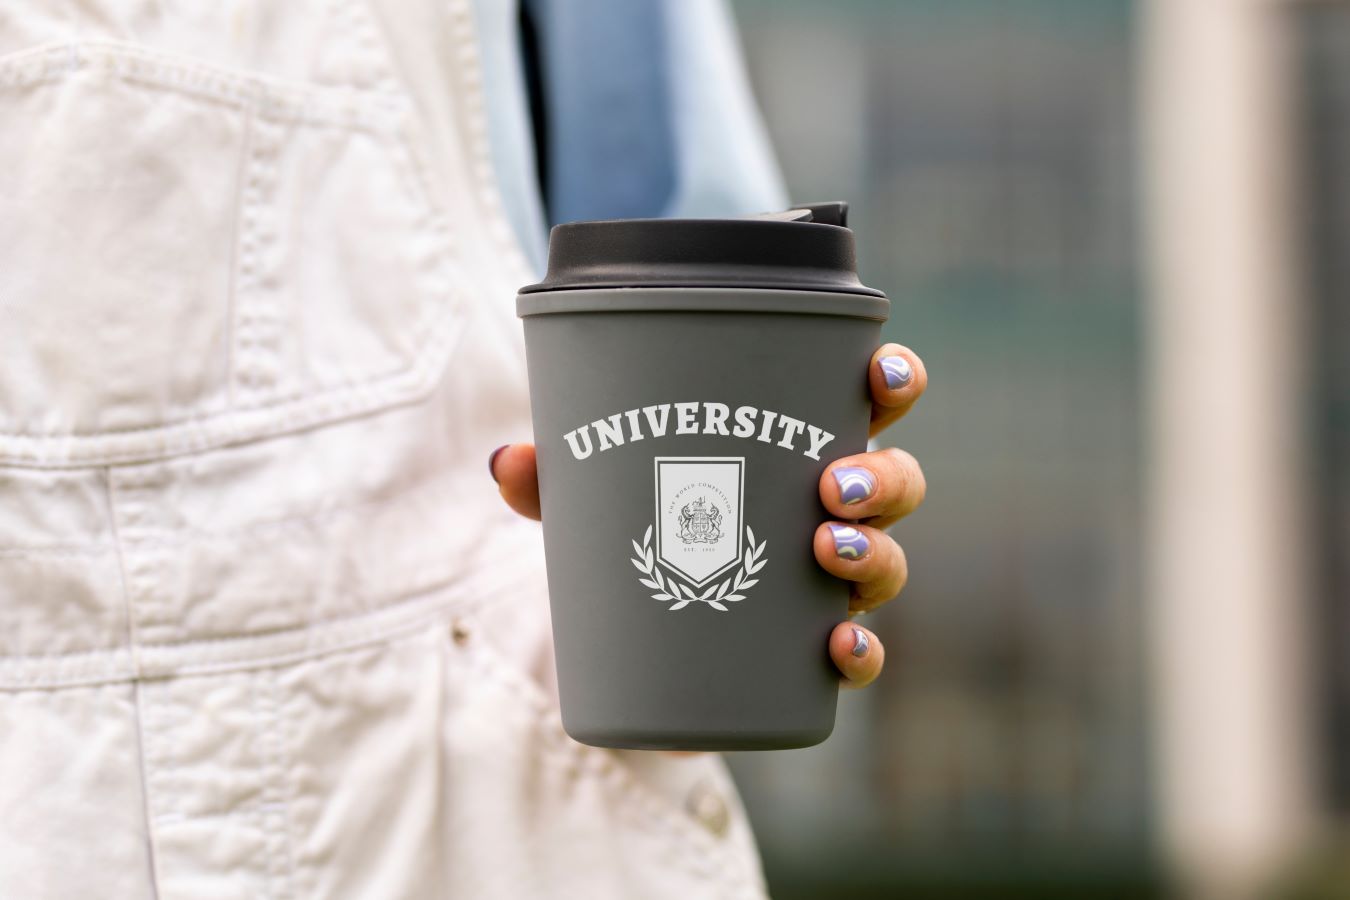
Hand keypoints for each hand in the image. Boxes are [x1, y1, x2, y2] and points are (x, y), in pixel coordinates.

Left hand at [490, 342, 926, 690]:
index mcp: (796, 450)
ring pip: (889, 562)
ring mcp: (829, 585)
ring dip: (877, 552)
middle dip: (883, 476)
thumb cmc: (639, 537)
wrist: (637, 651)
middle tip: (834, 484)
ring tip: (829, 547)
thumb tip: (506, 461)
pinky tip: (839, 645)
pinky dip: (860, 652)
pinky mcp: (810, 654)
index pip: (868, 404)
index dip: (895, 381)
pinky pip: (859, 653)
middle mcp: (831, 513)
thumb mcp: (594, 502)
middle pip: (896, 483)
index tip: (882, 372)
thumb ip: (556, 479)